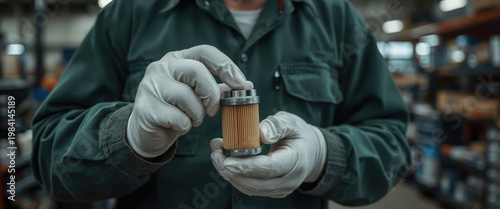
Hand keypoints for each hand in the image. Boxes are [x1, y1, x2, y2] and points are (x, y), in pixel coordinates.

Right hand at [127, 45, 252, 157]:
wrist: (147, 131)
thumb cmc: (176, 109)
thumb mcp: (197, 95)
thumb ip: (218, 89)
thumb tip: (246, 85)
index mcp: (177, 58)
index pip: (205, 52)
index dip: (226, 66)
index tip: (241, 84)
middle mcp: (162, 67)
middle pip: (197, 71)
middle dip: (211, 94)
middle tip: (213, 110)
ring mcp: (151, 85)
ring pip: (187, 97)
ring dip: (197, 114)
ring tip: (191, 119)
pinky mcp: (145, 108)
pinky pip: (178, 118)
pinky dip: (184, 126)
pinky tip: (177, 126)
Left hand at [210, 111, 326, 197]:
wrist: (310, 153)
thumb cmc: (298, 135)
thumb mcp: (292, 123)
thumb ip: (277, 125)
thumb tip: (261, 133)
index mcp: (295, 162)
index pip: (269, 168)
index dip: (246, 166)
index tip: (227, 160)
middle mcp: (288, 181)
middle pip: (256, 183)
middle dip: (232, 171)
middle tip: (216, 154)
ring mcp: (280, 189)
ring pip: (250, 188)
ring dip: (230, 175)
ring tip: (216, 156)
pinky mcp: (271, 191)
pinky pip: (250, 188)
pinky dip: (235, 177)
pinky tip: (224, 164)